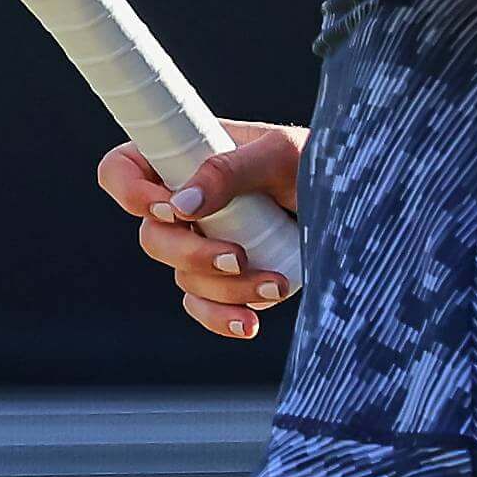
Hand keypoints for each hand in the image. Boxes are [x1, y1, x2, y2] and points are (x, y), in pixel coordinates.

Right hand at [97, 122, 303, 340]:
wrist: (353, 205)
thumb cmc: (316, 162)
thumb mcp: (278, 154)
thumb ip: (228, 170)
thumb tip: (179, 204)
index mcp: (185, 156)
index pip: (122, 170)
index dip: (130, 193)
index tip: (171, 209)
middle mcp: (186, 201)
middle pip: (150, 237)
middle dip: (190, 254)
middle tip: (236, 256)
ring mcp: (203, 241)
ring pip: (183, 276)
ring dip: (225, 288)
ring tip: (275, 283)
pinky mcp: (225, 278)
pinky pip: (203, 305)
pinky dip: (222, 317)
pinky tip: (250, 321)